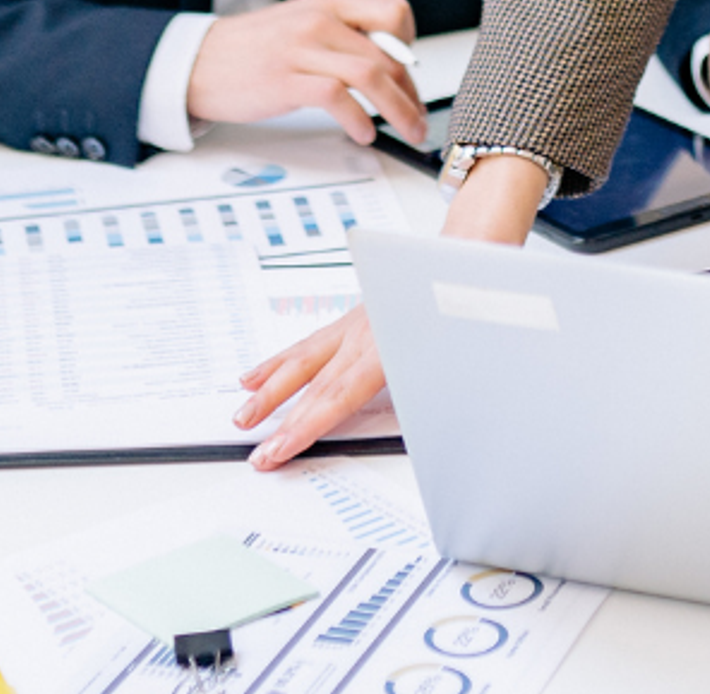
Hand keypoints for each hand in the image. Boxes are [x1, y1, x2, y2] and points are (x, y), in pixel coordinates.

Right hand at [191, 0, 422, 144]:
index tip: (409, 76)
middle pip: (389, 54)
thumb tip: (390, 63)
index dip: (410, 47)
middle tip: (417, 118)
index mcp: (330, 2)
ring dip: (398, 110)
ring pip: (371, 75)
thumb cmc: (253, 49)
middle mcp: (320, 19)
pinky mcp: (285, 80)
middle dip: (411, 94)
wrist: (198, 62)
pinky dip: (359, 120)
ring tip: (406, 131)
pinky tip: (364, 133)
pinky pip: (337, 97)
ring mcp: (302, 48)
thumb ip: (344, 35)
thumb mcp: (304, 25)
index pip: (395, 12)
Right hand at [233, 150, 542, 468]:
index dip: (304, 427)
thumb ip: (430, 392)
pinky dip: (279, 361)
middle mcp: (363, 333)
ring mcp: (353, 324)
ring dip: (270, 391)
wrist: (466, 255)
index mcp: (387, 345)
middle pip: (315, 384)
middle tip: (256, 453)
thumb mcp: (459, 356)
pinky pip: (308, 344)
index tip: (277, 451)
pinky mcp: (351, 320)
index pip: (337, 396)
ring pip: (303, 360)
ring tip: (243, 414)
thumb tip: (426, 429)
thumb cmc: (464, 304)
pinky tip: (256, 375)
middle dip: (281, 422)